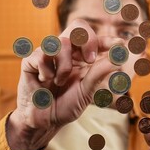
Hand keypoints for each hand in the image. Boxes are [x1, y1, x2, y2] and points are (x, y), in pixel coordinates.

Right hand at [7, 19, 122, 149]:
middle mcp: (66, 52)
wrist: (44, 122)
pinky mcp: (31, 61)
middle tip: (90, 59)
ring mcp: (48, 54)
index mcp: (81, 57)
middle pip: (78, 27)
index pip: (95, 41)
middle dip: (87, 40)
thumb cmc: (66, 105)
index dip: (107, 40)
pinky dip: (46, 71)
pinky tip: (44, 80)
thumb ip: (99, 73)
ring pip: (60, 42)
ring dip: (64, 66)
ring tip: (60, 82)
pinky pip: (41, 55)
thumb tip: (118, 58)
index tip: (119, 45)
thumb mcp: (87, 91)